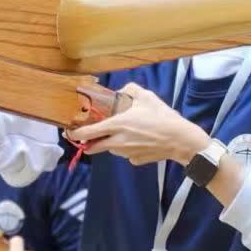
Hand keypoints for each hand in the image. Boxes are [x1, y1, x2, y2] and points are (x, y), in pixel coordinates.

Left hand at [62, 83, 207, 165]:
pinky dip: (128, 148)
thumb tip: (120, 91)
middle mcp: (117, 142)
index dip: (74, 134)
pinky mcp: (136, 160)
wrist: (180, 140)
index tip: (69, 132)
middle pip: (93, 147)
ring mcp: (126, 154)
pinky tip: (140, 141)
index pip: (87, 133)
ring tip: (127, 133)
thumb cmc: (163, 118)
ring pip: (112, 149)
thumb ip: (129, 90)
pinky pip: (126, 154)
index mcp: (117, 125)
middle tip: (88, 136)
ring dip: (112, 142)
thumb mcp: (146, 96)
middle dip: (87, 143)